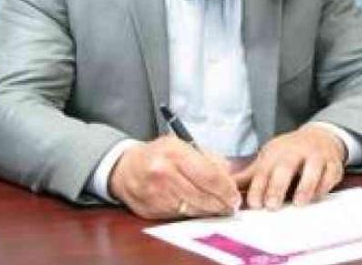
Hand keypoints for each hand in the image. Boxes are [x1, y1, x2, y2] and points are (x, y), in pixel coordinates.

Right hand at [108, 136, 240, 219]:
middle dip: (221, 203)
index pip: (209, 176)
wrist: (125, 168)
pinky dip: (193, 213)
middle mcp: (164, 173)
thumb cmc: (160, 155)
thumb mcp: (183, 145)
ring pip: (193, 208)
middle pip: (202, 195)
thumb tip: (229, 177)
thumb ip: (209, 159)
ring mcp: (156, 193)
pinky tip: (200, 209)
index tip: (235, 196)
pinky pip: (180, 216)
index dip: (226, 189)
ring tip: (219, 208)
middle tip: (231, 206)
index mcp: (174, 152)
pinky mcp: (151, 210)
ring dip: (209, 210)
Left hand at [234, 124, 345, 210]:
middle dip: (278, 186)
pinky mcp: (332, 163)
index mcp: (276, 153)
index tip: (254, 204)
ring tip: (298, 203)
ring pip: (312, 169)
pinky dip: (324, 185)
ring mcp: (316, 156)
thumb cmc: (289, 154)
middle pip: (286, 167)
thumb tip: (224, 186)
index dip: (258, 187)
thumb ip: (249, 177)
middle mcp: (295, 152)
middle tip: (272, 206)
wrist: (319, 137)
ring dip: (305, 186)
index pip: (264, 170)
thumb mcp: (268, 160)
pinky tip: (317, 196)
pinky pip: (330, 174)